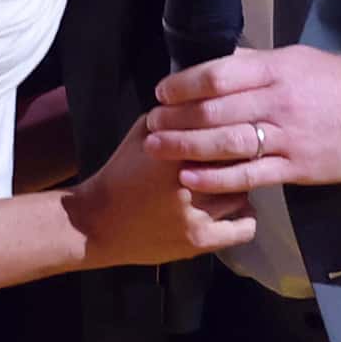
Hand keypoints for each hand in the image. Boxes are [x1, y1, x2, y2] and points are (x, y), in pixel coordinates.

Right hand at [68, 116, 256, 265]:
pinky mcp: (199, 241)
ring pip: (243, 192)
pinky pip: (244, 227)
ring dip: (239, 187)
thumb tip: (207, 100)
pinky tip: (233, 209)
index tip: (235, 134)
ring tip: (229, 184)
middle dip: (239, 159)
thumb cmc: (120, 175)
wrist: (96, 223)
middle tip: (235, 159)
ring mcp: (196, 215)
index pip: (226, 133)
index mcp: (174, 150)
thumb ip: (172, 117)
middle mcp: (188, 182)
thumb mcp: (141, 136)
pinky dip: (244, 216)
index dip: (234, 132)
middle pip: (239, 163)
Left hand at [145, 46, 340, 193]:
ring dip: (186, 146)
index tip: (162, 92)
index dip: (184, 84)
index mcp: (276, 70)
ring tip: (157, 147)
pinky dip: (216, 178)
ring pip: (227, 143)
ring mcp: (287, 137)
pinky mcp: (295, 168)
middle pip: (216, 110)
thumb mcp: (296, 60)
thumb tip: (216, 61)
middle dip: (176, 117)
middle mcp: (278, 102)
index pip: (220, 74)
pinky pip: (249, 174)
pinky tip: (189, 177)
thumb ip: (255, 64)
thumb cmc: (333, 84)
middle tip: (151, 123)